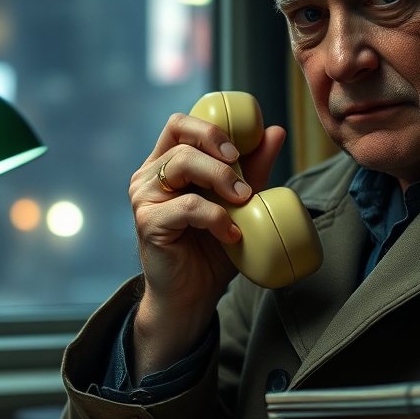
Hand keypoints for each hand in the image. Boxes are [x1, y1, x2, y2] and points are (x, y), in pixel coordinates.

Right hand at [129, 112, 285, 376]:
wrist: (193, 295)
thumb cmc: (212, 248)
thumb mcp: (238, 203)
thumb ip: (252, 168)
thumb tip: (275, 132)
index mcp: (166, 163)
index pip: (179, 124)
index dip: (210, 128)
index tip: (240, 149)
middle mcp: (149, 175)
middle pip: (182, 138)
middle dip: (219, 150)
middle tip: (244, 177)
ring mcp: (144, 197)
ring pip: (182, 164)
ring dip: (221, 179)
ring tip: (243, 201)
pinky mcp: (148, 222)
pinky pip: (187, 206)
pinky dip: (216, 217)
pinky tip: (232, 234)